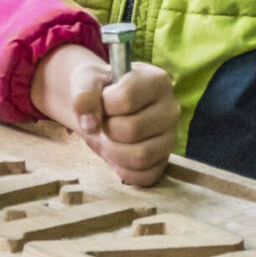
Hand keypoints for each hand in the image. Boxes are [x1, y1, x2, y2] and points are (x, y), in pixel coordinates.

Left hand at [31, 45, 178, 185]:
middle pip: (133, 129)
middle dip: (107, 129)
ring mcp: (170, 137)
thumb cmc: (102, 90)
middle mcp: (171, 108)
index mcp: (158, 81)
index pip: (127, 98)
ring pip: (141, 156)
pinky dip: (123, 170)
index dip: (104, 103)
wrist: (106, 108)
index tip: (102, 101)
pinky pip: (145, 176)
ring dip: (113, 151)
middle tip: (104, 122)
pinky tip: (116, 155)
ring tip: (108, 139)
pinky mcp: (164, 161)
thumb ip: (84, 93)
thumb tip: (90, 122)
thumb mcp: (87, 80)